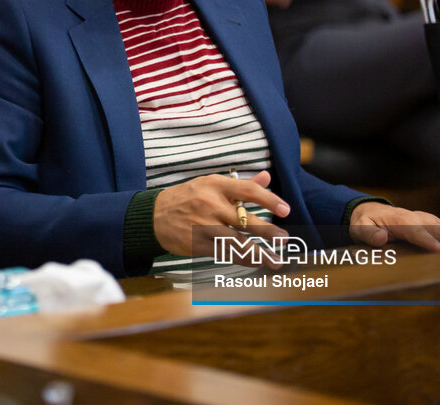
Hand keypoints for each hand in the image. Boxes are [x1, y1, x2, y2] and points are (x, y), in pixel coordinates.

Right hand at [153, 171, 291, 257]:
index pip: (248, 190)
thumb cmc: (187, 198)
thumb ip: (241, 184)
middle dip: (268, 230)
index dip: (269, 200)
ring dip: (259, 253)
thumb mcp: (210, 185)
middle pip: (244, 219)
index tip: (286, 209)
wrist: (153, 215)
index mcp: (215, 185)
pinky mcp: (197, 243)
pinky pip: (225, 253)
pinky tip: (255, 262)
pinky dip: (242, 259)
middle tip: (285, 238)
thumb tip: (267, 177)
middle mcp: (210, 204)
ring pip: (237, 241)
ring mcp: (203, 225)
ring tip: (276, 260)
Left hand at [349, 202, 439, 251]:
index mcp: (400, 221)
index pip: (417, 232)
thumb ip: (368, 234)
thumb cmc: (364, 222)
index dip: (428, 242)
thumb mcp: (359, 228)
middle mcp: (417, 218)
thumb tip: (381, 238)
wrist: (369, 210)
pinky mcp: (432, 223)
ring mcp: (427, 219)